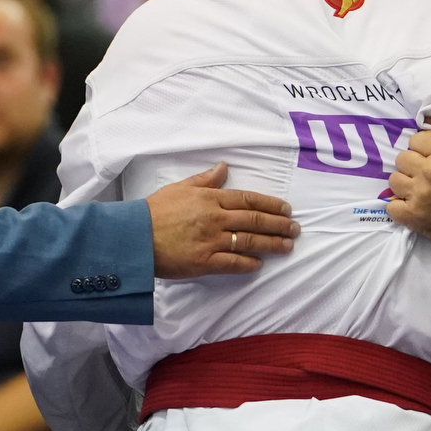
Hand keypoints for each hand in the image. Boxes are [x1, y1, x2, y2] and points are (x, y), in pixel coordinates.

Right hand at [147, 163, 299, 277]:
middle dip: (279, 224)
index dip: (270, 204)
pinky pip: (234, 263)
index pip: (248, 200)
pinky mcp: (205, 262)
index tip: (286, 209)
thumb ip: (205, 179)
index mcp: (210, 198)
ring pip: (249, 242)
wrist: (135, 236)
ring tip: (287, 246)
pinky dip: (249, 263)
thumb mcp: (180, 187)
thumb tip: (224, 167)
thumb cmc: (155, 210)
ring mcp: (212, 241)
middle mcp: (215, 218)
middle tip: (295, 228)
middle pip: (254, 220)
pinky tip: (260, 263)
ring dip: (272, 244)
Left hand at [385, 120, 430, 245]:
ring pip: (394, 180)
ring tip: (419, 188)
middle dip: (414, 164)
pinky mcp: (414, 216)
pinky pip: (391, 208)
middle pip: (402, 159)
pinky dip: (399, 207)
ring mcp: (420, 196)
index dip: (424, 147)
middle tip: (427, 172)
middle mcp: (429, 172)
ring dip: (405, 183)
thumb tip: (427, 118)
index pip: (415, 140)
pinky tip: (412, 205)